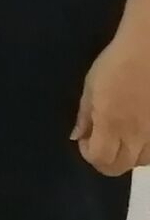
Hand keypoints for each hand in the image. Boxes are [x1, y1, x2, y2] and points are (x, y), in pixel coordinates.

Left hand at [72, 37, 149, 175]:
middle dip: (106, 160)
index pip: (101, 160)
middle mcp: (136, 135)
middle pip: (121, 167)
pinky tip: (139, 134)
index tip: (85, 140)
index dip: (89, 155)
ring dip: (127, 156)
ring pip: (141, 163)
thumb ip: (85, 116)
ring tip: (121, 137)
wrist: (149, 51)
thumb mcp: (90, 87)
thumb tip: (77, 137)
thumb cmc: (116, 65)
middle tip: (100, 142)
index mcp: (111, 124)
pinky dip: (145, 150)